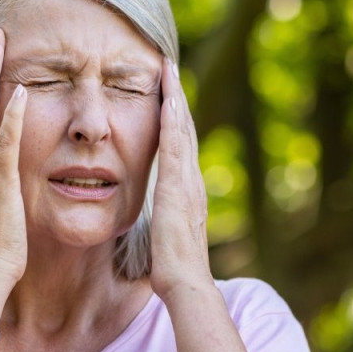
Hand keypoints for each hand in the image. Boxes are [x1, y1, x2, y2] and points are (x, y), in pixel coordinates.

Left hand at [149, 58, 212, 300]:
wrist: (186, 283)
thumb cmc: (173, 267)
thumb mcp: (166, 236)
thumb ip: (165, 221)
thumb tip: (160, 221)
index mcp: (187, 191)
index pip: (180, 146)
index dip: (174, 119)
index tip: (166, 94)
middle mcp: (192, 181)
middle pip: (184, 130)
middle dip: (177, 98)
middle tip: (170, 68)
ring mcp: (187, 181)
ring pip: (182, 130)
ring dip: (175, 99)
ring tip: (169, 71)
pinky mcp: (177, 186)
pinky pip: (176, 144)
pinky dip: (173, 120)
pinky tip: (167, 98)